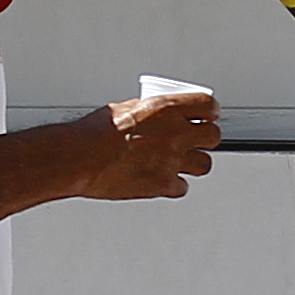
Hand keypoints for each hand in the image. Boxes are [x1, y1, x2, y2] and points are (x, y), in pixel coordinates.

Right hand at [75, 91, 219, 200]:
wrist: (80, 158)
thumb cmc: (94, 133)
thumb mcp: (124, 108)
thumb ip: (148, 112)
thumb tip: (153, 116)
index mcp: (167, 109)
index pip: (208, 106)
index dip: (209, 111)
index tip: (207, 115)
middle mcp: (175, 134)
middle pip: (213, 136)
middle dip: (205, 137)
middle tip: (196, 139)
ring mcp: (172, 161)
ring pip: (204, 164)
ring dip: (195, 163)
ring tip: (181, 161)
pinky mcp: (162, 185)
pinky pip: (182, 187)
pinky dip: (174, 185)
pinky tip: (162, 179)